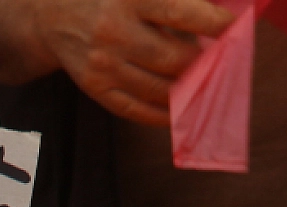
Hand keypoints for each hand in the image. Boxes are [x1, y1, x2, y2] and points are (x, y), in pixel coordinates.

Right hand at [32, 0, 237, 125]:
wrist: (52, 13)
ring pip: (159, 88)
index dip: (216, 24)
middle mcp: (113, 32)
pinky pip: (134, 109)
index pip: (183, 14)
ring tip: (208, 83)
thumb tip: (217, 12)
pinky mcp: (94, 87)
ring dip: (189, 89)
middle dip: (206, 63)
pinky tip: (181, 109)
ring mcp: (102, 64)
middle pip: (175, 58)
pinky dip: (162, 114)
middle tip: (225, 61)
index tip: (235, 27)